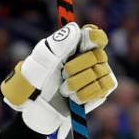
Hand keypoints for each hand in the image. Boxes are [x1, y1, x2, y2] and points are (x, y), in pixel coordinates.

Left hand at [0, 22, 116, 138]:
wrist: (35, 108)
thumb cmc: (36, 82)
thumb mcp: (39, 61)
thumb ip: (56, 45)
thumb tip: (75, 29)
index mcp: (76, 47)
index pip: (95, 35)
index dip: (94, 37)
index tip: (85, 41)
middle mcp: (91, 58)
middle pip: (97, 55)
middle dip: (75, 68)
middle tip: (62, 75)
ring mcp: (98, 74)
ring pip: (99, 73)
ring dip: (76, 84)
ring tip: (64, 90)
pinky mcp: (101, 91)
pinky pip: (102, 87)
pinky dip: (84, 94)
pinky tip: (74, 98)